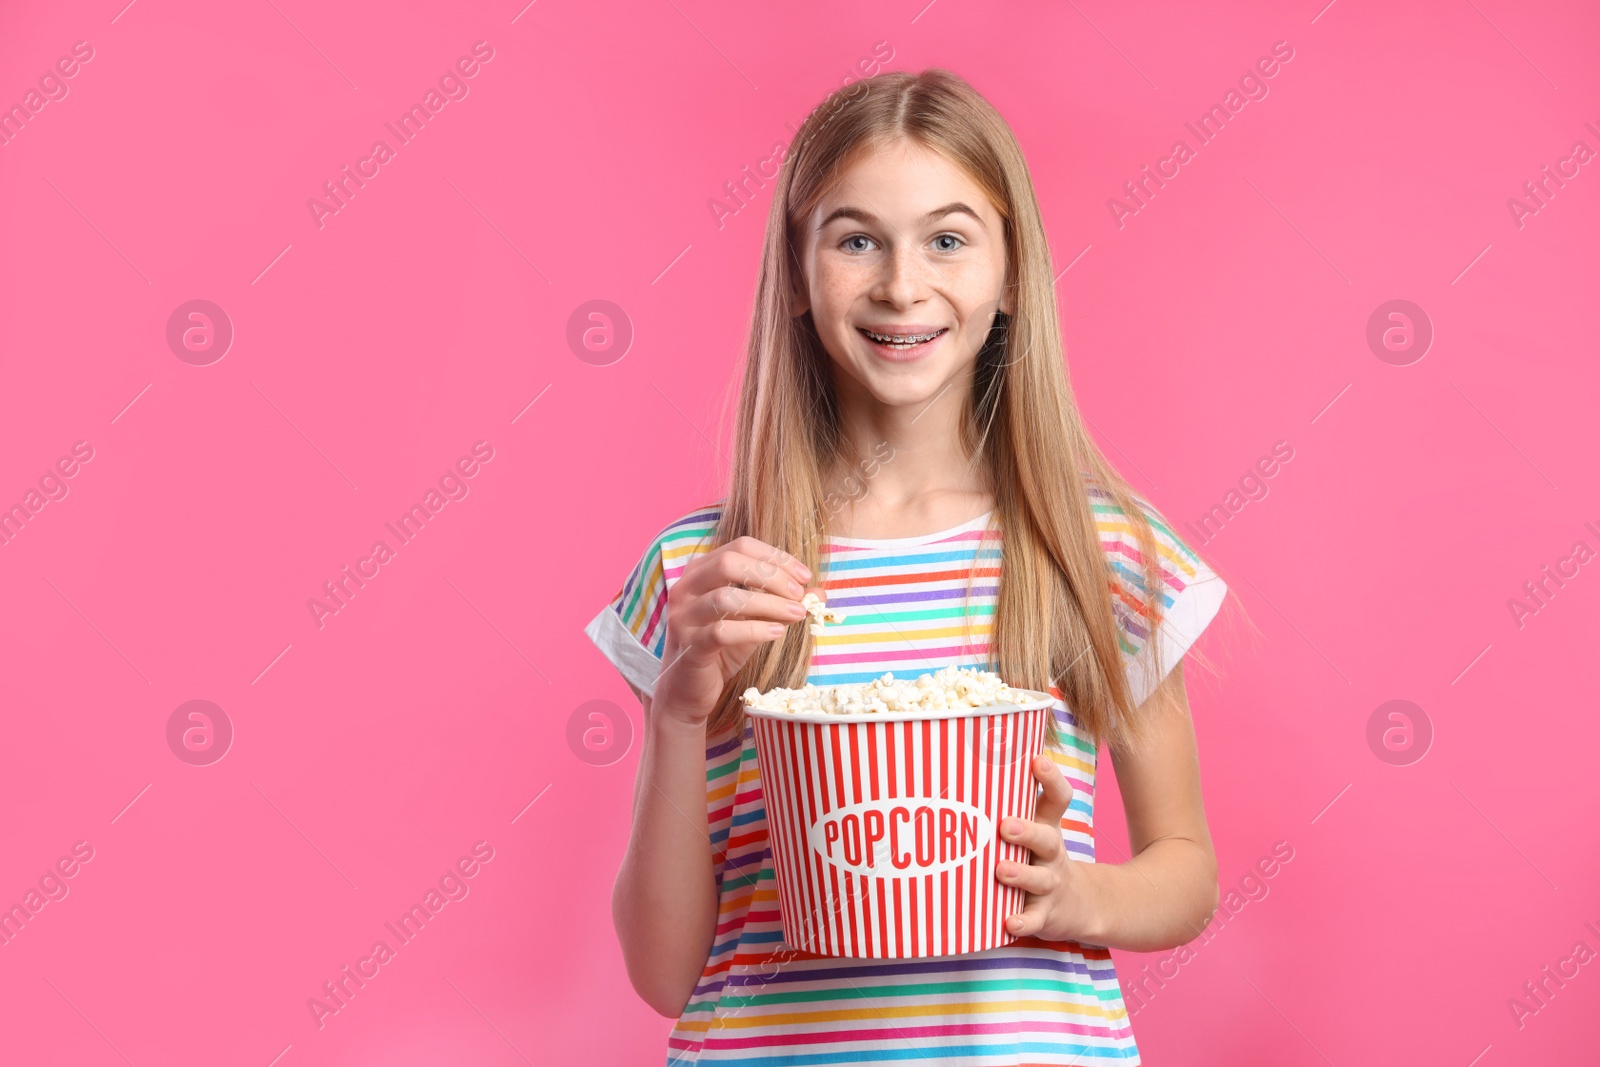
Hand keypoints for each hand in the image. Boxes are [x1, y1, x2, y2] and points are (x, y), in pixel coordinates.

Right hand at [653, 536, 817, 726]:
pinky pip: (721, 632)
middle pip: (729, 562)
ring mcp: (683, 617)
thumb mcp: (756, 621)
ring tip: (798, 614)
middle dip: (771, 576)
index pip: (740, 546)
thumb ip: (783, 602)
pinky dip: (754, 630)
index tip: (805, 575)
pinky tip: (777, 633)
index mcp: (701, 571)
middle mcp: (686, 588)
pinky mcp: (688, 646)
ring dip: (769, 604)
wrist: (689, 692)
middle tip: (799, 594)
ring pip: (726, 597)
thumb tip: (820, 592)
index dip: (776, 557)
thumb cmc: (722, 650)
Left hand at [994, 754, 1100, 942]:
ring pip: (1039, 879)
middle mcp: (1051, 855)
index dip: (1051, 779)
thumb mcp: (1038, 831)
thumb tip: (976, 760)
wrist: (1079, 905)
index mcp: (1048, 829)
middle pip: (1046, 839)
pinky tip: (1009, 923)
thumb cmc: (1041, 859)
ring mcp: (1050, 885)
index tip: (1037, 760)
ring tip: (1002, 870)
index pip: (1057, 799)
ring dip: (1021, 875)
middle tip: (1004, 825)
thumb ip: (1015, 806)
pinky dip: (1023, 922)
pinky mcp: (1046, 914)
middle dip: (1026, 831)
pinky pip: (1034, 919)